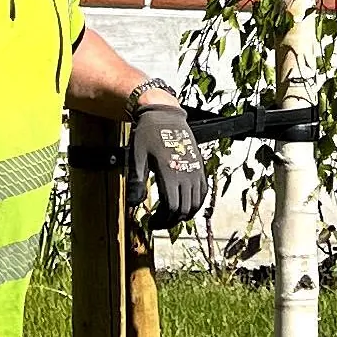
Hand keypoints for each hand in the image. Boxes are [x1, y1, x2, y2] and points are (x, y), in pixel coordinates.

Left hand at [128, 95, 210, 230]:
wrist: (165, 113)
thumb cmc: (148, 133)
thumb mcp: (136, 156)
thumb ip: (136, 182)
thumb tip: (133, 205)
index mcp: (170, 172)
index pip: (171, 207)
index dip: (161, 220)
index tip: (151, 222)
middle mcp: (186, 173)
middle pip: (183, 209)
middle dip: (170, 220)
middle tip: (158, 222)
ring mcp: (196, 169)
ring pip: (195, 203)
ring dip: (184, 214)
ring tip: (171, 216)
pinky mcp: (200, 165)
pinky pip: (203, 191)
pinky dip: (196, 203)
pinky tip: (186, 205)